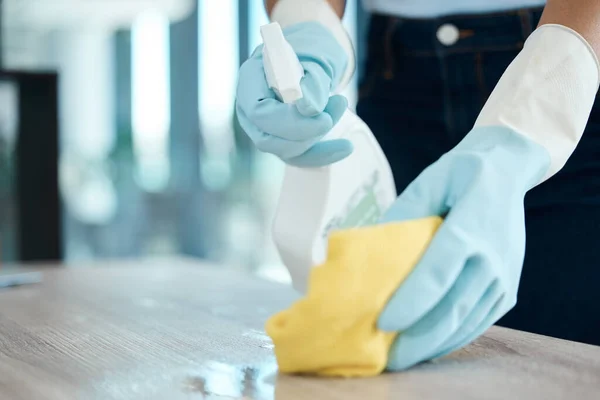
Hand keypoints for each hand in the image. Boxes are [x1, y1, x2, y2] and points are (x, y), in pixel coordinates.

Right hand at [236, 21, 351, 166]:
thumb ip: (311, 79)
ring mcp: (262, 127)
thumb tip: (309, 109)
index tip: (321, 115)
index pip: (258, 112)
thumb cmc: (311, 47)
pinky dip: (323, 154)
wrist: (311, 53)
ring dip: (318, 136)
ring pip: (284, 150)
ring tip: (340, 103)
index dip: (288, 120)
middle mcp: (249, 108)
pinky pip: (299, 156)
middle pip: (267, 138)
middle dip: (306, 133)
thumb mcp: (315, 53)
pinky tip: (346, 147)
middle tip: (339, 105)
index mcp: (250, 79)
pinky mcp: (280, 139)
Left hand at [376, 126, 549, 370]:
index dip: (410, 303)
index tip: (382, 323)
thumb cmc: (459, 175)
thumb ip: (400, 216)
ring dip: (433, 345)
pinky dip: (452, 338)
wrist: (507, 171)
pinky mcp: (507, 289)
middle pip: (452, 308)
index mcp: (469, 227)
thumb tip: (367, 248)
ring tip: (402, 359)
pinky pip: (479, 322)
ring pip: (466, 321)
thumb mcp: (427, 182)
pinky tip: (429, 346)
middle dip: (417, 339)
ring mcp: (504, 277)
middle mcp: (491, 257)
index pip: (437, 273)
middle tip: (386, 358)